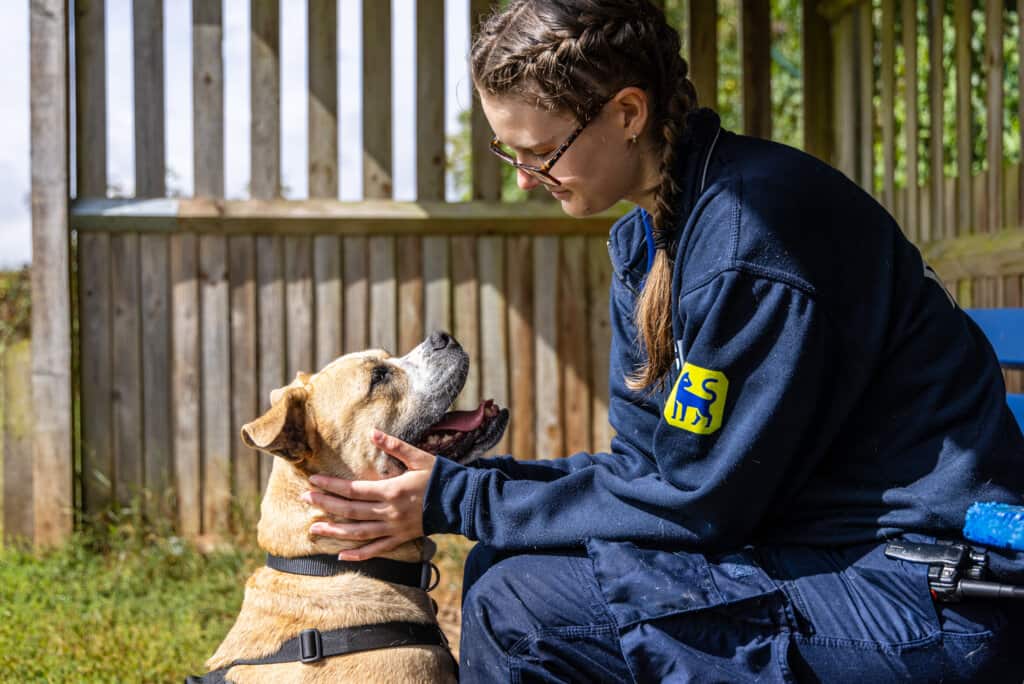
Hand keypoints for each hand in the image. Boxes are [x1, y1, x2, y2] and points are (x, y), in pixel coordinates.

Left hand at [303, 428, 435, 559]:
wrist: (461, 502)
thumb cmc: (440, 476)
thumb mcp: (418, 457)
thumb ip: (394, 446)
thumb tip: (373, 433)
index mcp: (391, 491)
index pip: (353, 490)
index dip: (331, 486)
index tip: (313, 482)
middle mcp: (389, 512)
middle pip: (350, 511)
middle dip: (325, 505)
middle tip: (305, 500)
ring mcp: (394, 528)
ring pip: (358, 533)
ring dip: (334, 532)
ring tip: (314, 529)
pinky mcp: (401, 539)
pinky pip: (377, 550)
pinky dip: (359, 555)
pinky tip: (341, 556)